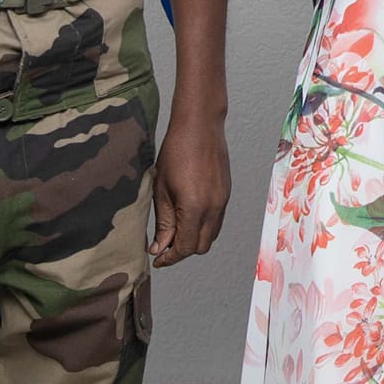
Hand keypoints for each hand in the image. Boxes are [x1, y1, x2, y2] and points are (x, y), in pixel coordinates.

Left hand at [150, 118, 230, 268]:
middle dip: (182, 251)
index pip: (184, 247)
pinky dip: (203, 226)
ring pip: (211, 235)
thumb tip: (160, 246)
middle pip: (200, 246)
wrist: (200, 125)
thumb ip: (164, 221)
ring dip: (194, 239)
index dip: (169, 257)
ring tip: (175, 231)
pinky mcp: (226, 193)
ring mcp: (223, 200)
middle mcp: (214, 208)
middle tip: (163, 246)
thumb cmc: (176, 151)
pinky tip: (189, 216)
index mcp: (195, 208)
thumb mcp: (162, 188)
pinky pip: (217, 221)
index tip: (157, 258)